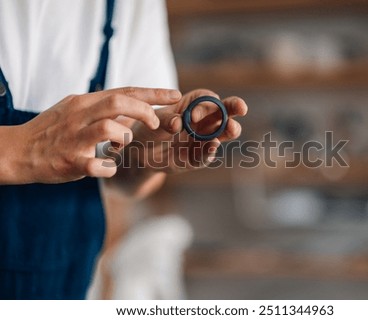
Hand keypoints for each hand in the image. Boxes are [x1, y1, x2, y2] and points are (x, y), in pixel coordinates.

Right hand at [14, 87, 181, 183]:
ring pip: (108, 129)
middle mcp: (81, 115)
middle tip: (156, 123)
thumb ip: (105, 108)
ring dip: (125, 137)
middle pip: (118, 103)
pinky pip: (94, 164)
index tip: (176, 95)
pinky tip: (108, 168)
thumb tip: (135, 106)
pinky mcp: (69, 161)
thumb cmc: (52, 130)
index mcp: (85, 102)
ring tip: (122, 145)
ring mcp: (74, 138)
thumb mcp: (77, 110)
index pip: (125, 91)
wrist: (17, 150)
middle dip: (144, 111)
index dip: (153, 93)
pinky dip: (107, 168)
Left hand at [130, 89, 247, 173]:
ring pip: (222, 133)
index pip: (207, 99)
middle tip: (241, 107)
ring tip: (232, 129)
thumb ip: (165, 120)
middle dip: (234, 107)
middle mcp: (202, 121)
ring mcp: (202, 139)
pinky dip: (209, 152)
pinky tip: (211, 147)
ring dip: (230, 130)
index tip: (193, 116)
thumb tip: (178, 123)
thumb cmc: (147, 130)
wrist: (139, 155)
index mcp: (192, 105)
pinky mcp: (197, 157)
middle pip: (223, 111)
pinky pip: (206, 155)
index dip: (206, 104)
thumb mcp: (152, 121)